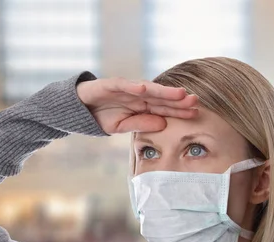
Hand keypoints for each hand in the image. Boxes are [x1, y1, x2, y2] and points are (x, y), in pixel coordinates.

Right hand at [76, 77, 198, 134]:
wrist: (79, 108)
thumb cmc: (102, 116)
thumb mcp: (123, 126)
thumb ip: (142, 124)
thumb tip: (163, 123)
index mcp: (142, 106)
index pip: (164, 108)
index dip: (179, 110)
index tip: (195, 113)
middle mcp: (137, 95)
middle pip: (161, 97)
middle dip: (177, 99)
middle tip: (195, 101)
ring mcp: (126, 88)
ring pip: (148, 89)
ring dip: (163, 91)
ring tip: (178, 93)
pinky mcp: (110, 84)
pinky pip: (123, 85)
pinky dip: (133, 86)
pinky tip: (145, 88)